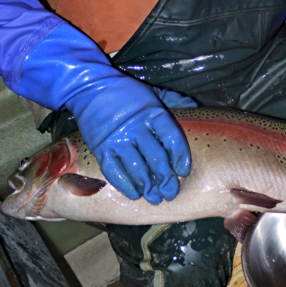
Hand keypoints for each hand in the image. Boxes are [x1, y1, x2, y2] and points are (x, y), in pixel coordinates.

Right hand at [72, 82, 191, 204]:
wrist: (91, 88)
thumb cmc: (127, 92)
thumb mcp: (153, 92)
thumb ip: (174, 100)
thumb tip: (194, 106)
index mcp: (153, 113)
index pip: (172, 138)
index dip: (180, 156)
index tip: (183, 171)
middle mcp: (137, 128)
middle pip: (156, 158)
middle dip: (165, 178)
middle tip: (171, 193)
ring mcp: (118, 140)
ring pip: (137, 168)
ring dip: (147, 187)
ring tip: (155, 198)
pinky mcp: (101, 149)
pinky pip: (115, 172)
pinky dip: (125, 185)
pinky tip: (135, 194)